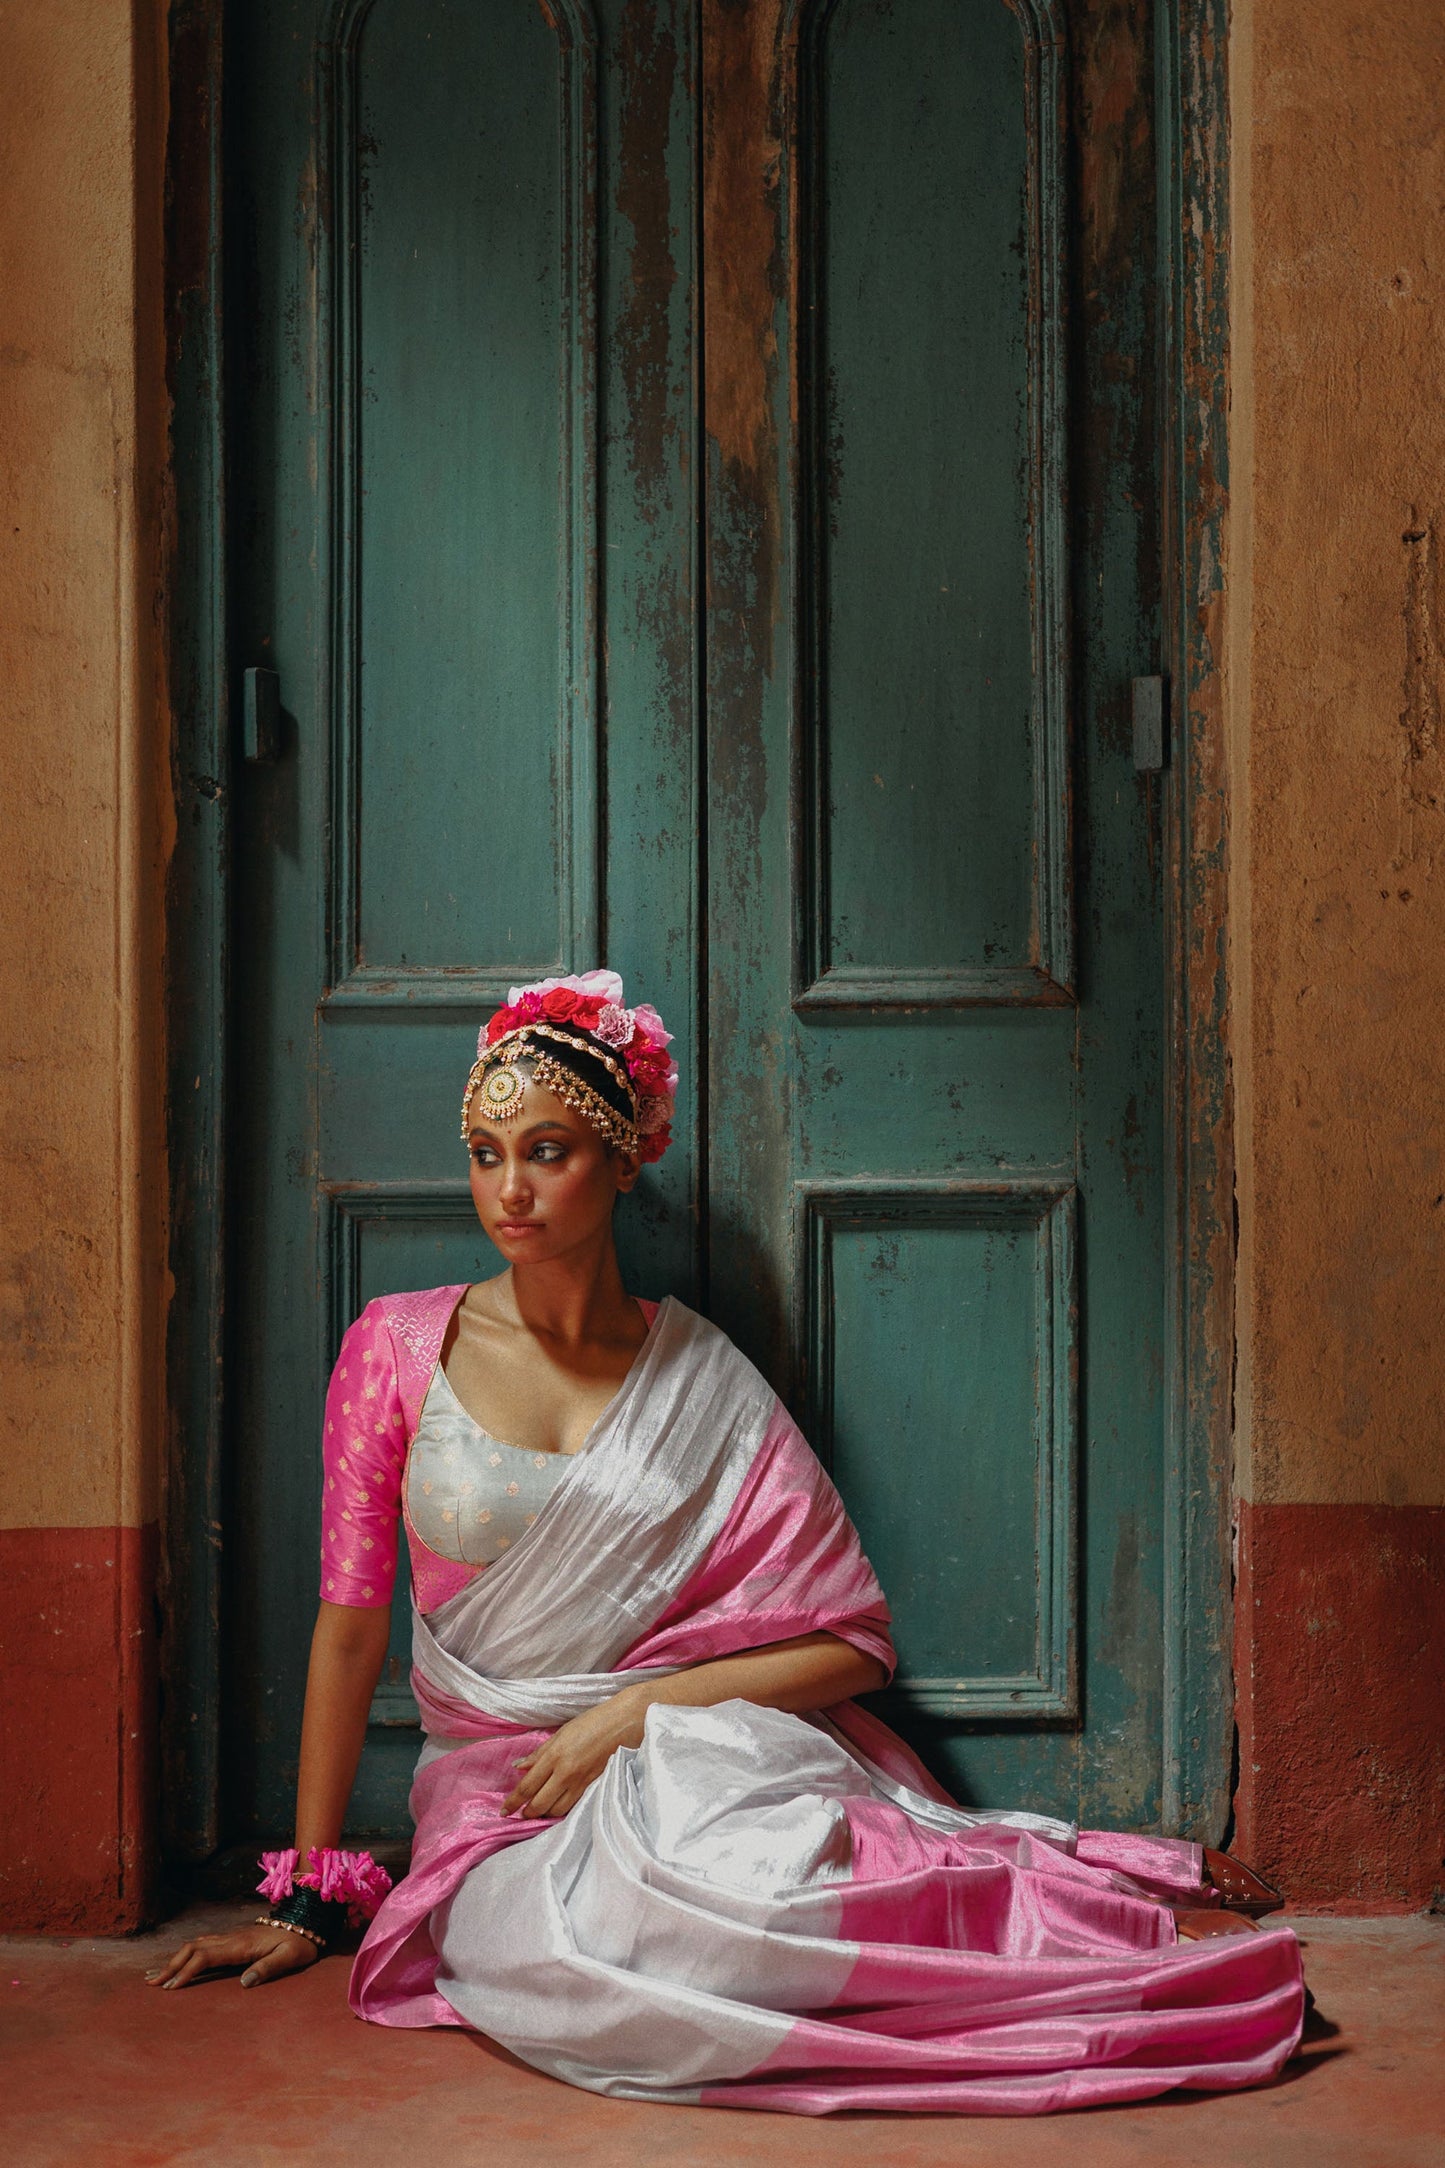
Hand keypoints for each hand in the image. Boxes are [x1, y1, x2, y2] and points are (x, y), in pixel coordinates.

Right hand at [145, 1921, 319, 1989]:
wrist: (307, 1920)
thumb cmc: (301, 1942)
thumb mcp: (290, 1957)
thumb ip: (268, 1968)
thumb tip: (243, 1982)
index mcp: (242, 1945)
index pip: (206, 1956)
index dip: (187, 1971)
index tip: (171, 1988)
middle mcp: (232, 1938)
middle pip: (193, 1949)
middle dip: (171, 1965)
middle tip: (150, 1983)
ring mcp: (231, 1937)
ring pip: (196, 1945)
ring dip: (175, 1959)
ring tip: (155, 1974)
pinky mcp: (234, 1939)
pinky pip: (203, 1945)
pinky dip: (186, 1954)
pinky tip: (178, 1962)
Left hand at [502, 1689, 648, 1818]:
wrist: (624, 1723)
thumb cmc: (593, 1722)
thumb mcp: (562, 1732)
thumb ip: (539, 1752)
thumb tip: (519, 1766)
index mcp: (555, 1755)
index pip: (527, 1786)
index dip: (513, 1801)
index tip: (504, 1811)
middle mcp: (566, 1772)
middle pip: (539, 1803)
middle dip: (527, 1812)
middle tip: (519, 1814)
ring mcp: (581, 1782)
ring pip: (556, 1810)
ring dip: (544, 1814)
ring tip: (538, 1811)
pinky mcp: (593, 1787)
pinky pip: (572, 1806)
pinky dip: (561, 1810)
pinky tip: (556, 1807)